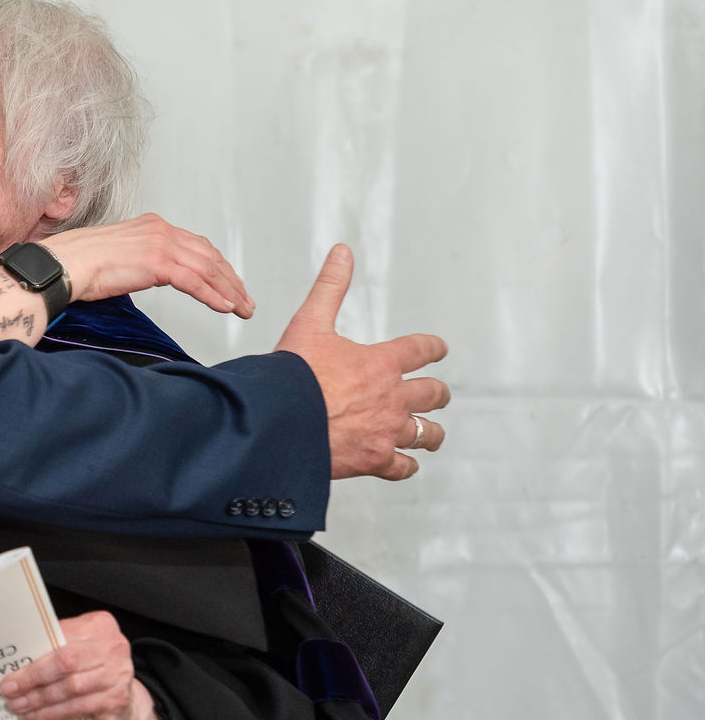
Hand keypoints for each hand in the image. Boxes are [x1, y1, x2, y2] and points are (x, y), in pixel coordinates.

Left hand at [0, 610, 161, 719]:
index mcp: (100, 626)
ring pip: (70, 690)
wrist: (128, 698)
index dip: (34, 659)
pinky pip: (78, 710)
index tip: (10, 672)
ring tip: (18, 706)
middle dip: (32, 680)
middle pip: (66, 664)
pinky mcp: (116, 703)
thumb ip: (55, 645)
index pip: (61, 639)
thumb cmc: (93, 666)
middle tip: (9, 691)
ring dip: (39, 700)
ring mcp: (118, 677)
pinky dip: (52, 715)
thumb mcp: (79, 644)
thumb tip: (16, 660)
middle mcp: (113, 649)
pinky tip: (35, 717)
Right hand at [40, 213, 254, 318]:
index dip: (217, 267)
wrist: (63, 264)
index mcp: (151, 226)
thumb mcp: (117, 256)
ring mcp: (160, 244)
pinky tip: (225, 308)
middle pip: (209, 255)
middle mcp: (160, 230)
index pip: (196, 245)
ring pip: (208, 268)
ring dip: (229, 290)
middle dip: (231, 279)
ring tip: (242, 308)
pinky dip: (214, 296)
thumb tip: (146, 274)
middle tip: (245, 299)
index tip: (228, 283)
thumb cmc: (78, 265)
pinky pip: (195, 281)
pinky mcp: (158, 262)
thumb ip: (139, 261)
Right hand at [274, 244, 449, 480]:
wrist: (280, 422)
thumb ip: (330, 287)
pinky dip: (406, 465)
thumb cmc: (292, 375)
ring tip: (432, 434)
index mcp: (380, 362)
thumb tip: (343, 253)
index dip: (433, 348)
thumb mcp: (310, 323)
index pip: (421, 350)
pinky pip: (403, 466)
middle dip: (438, 393)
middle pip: (433, 394)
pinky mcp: (375, 460)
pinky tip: (405, 464)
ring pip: (427, 433)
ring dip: (431, 432)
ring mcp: (386, 430)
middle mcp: (392, 397)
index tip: (439, 349)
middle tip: (439, 394)